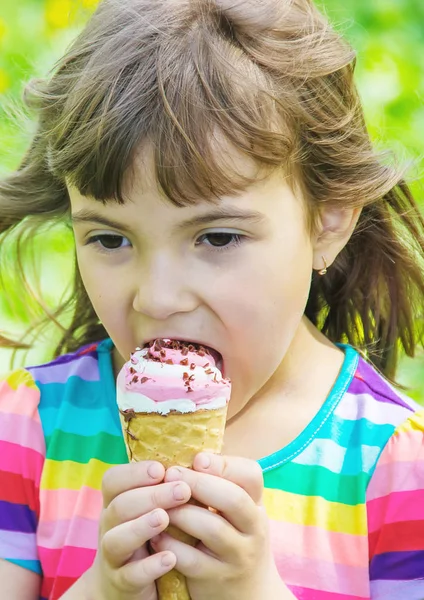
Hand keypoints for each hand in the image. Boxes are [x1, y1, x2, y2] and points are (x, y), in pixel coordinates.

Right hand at [87, 461, 191, 599]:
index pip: (113, 480)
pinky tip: (170, 557)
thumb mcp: (150, 508)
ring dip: (141, 527)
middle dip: (150, 495)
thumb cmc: (148, 534)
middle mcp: (109, 526)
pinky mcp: (122, 583)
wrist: (123, 584)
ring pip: (116, 539)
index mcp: (116, 502)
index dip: (134, 473)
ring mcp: (113, 556)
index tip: (161, 469)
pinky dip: (149, 566)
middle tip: (182, 490)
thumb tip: (201, 460)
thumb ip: (166, 487)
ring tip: (165, 518)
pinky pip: (130, 575)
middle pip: (120, 506)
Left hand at [150, 454, 290, 599]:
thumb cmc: (234, 539)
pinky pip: (192, 560)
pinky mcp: (216, 579)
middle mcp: (253, 528)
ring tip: (159, 505)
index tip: (197, 459)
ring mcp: (238, 555)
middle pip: (233, 499)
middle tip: (170, 473)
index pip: (251, 475)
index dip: (224, 464)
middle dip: (199, 483)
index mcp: (255, 505)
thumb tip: (189, 454)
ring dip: (181, 513)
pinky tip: (156, 536)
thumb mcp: (237, 512)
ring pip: (211, 528)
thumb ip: (220, 485)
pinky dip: (170, 545)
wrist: (247, 594)